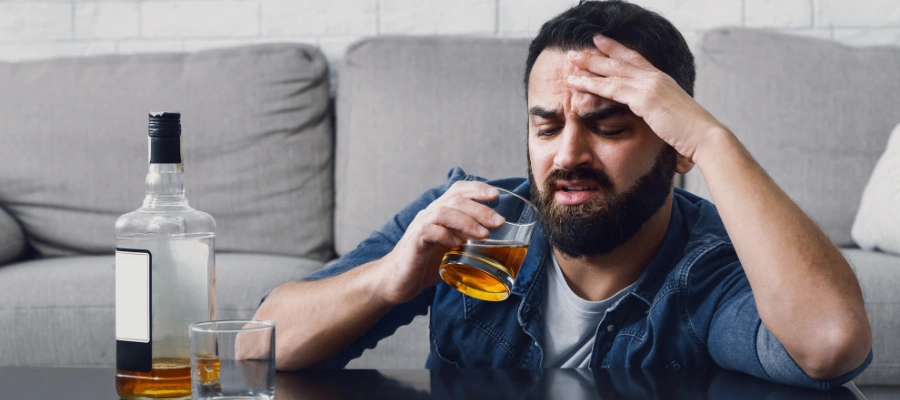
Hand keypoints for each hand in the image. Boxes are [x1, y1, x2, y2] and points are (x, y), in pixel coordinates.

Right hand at [376, 181, 505, 304]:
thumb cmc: (426, 264)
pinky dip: (446, 235)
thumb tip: (499, 247)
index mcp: (440, 213)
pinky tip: (457, 244)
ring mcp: (420, 226)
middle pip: (455, 200)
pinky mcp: (414, 241)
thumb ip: (469, 243)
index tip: (496, 195)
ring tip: (484, 234)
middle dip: (480, 208)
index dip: (477, 188)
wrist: (398, 280)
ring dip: (466, 222)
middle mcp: (430, 214)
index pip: (458, 190)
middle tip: (499, 222)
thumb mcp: (452, 250)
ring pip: (444, 212)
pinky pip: (429, 231)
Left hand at [565, 34, 725, 162]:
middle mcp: (656, 78)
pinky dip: (593, 84)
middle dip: (595, 54)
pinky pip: (612, 89)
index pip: (635, 59)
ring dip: (588, 66)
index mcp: (662, 80)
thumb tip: (653, 113)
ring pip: (613, 72)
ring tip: (570, 61)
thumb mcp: (672, 114)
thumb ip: (659, 109)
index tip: (599, 41)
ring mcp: (651, 86)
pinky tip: (577, 83)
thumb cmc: (691, 132)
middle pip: (620, 61)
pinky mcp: (645, 99)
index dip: (616, 48)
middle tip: (575, 51)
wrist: (704, 136)